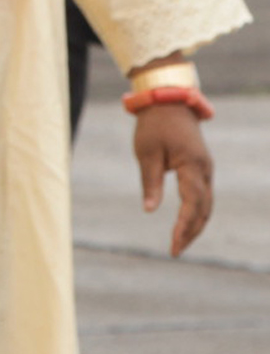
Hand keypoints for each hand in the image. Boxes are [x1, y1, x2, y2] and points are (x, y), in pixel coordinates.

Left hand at [135, 104, 213, 256]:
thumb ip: (150, 182)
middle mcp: (205, 170)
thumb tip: (150, 210)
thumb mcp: (147, 153)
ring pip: (206, 204)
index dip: (184, 226)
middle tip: (175, 251)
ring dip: (196, 224)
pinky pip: (203, 196)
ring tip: (179, 242)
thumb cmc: (154, 126)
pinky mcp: (201, 169)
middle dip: (191, 232)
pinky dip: (197, 212)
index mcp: (193, 166)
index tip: (174, 245)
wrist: (169, 103)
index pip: (192, 204)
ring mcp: (206, 170)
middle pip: (204, 209)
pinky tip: (186, 224)